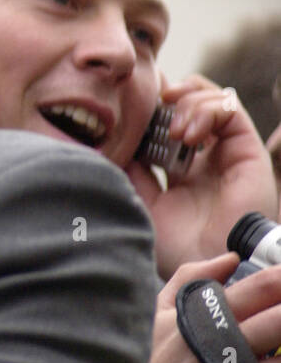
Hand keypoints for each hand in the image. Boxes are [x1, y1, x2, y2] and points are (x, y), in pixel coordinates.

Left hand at [125, 74, 277, 276]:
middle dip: (169, 98)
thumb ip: (133, 174)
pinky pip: (230, 108)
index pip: (169, 123)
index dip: (152, 109)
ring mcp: (227, 152)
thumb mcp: (143, 205)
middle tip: (152, 108)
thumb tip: (115, 145)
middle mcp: (207, 158)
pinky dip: (206, 108)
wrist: (208, 265)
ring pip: (211, 98)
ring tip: (173, 130)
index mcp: (181, 171)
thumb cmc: (177, 247)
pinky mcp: (247, 150)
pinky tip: (188, 133)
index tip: (131, 107)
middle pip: (191, 103)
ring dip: (187, 103)